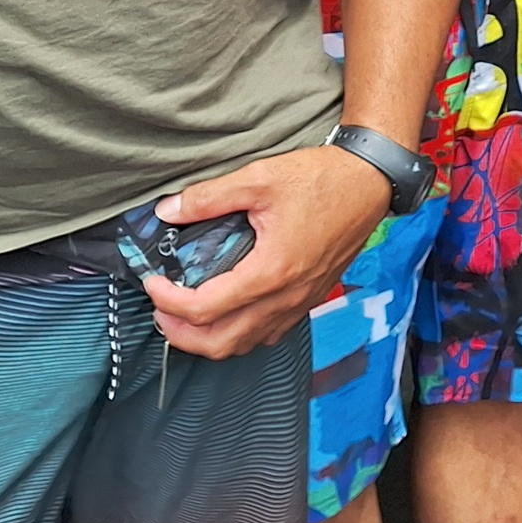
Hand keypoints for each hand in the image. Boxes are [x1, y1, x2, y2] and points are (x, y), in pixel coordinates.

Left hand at [138, 143, 393, 358]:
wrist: (370, 182)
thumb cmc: (321, 179)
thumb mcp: (260, 177)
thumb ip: (210, 197)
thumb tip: (166, 211)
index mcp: (270, 272)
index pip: (204, 308)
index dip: (168, 302)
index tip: (150, 283)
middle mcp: (285, 297)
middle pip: (220, 343)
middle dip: (181, 333)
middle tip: (159, 310)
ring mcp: (300, 302)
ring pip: (244, 345)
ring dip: (208, 340)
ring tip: (186, 316)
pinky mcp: (310, 299)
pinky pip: (267, 335)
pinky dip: (239, 335)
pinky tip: (228, 313)